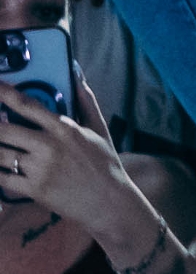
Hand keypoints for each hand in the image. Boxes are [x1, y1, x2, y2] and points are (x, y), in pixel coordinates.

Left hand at [0, 77, 142, 243]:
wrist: (107, 199)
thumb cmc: (104, 161)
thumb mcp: (99, 127)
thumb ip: (86, 100)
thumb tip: (77, 74)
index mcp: (63, 127)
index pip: (28, 105)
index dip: (5, 94)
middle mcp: (48, 145)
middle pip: (4, 130)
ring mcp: (38, 168)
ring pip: (0, 155)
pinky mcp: (32, 190)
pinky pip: (2, 179)